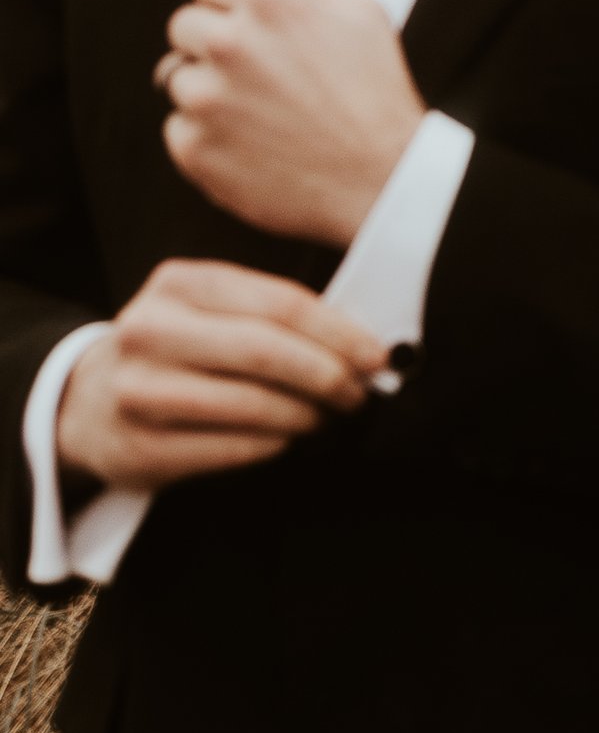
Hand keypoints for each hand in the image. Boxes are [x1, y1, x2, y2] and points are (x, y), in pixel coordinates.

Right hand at [56, 260, 391, 489]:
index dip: (339, 332)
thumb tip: (360, 346)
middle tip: (358, 394)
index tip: (376, 356)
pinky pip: (229, 448)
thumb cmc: (177, 350)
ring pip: (249, 404)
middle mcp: (149, 329)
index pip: (279, 303)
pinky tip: (287, 438)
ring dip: (305, 415)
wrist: (88, 402)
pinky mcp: (137, 446)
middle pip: (265, 351)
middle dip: (327, 375)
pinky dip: (272, 445)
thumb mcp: (211, 310)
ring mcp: (137, 390)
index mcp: (179, 283)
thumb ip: (272, 316)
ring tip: (327, 417)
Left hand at [159, 0, 424, 245]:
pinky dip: (207, 137)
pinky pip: (179, 130)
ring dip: (209, 93)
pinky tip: (251, 146)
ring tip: (259, 116)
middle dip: (211, 45)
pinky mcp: (194, 148)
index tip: (240, 25)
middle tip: (251, 74)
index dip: (225, 3)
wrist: (383, 180)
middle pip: (183, 27)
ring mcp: (207, 98)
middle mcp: (230, 43)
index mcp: (270, 1)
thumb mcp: (361, 14)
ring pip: (178, 80)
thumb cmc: (376, 93)